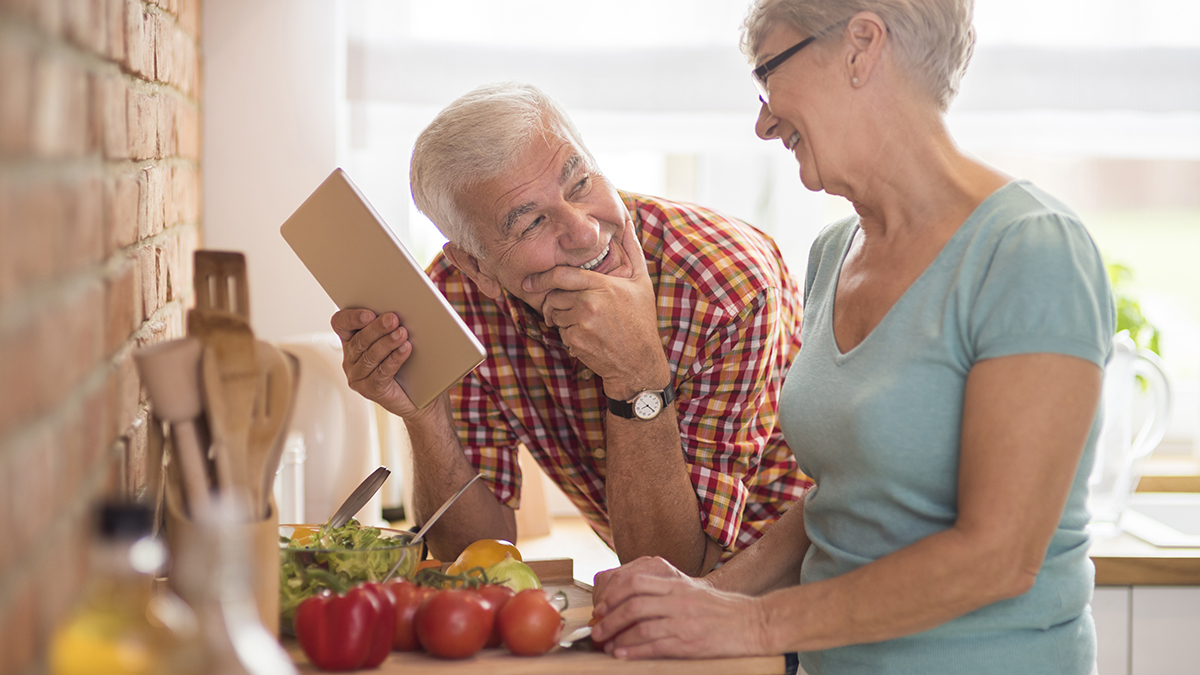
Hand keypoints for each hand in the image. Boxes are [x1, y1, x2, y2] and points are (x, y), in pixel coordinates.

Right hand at [330, 309, 417, 416]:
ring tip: (402, 334)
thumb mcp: (397, 336)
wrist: (417, 392)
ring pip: (369, 356)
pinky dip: (394, 359)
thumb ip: (393, 321)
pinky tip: (404, 350)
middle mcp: (351, 357)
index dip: (351, 318)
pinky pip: (381, 373)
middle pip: (359, 340)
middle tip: (393, 319)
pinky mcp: (370, 389)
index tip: (369, 313)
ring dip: (387, 343)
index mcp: (352, 339)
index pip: (341, 323)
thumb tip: (407, 306)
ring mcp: (358, 375)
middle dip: (377, 328)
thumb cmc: (407, 362)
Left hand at [523, 218, 668, 398]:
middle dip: (554, 302)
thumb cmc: (641, 320)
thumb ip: (632, 250)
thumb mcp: (641, 282)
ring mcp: (581, 324)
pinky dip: (569, 335)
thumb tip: (628, 222)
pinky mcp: (576, 342)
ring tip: (585, 323)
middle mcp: (589, 303)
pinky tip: (588, 337)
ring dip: (563, 319)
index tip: (529, 281)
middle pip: (553, 296)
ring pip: (555, 316)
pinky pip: (561, 333)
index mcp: (602, 285)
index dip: (541, 277)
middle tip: (565, 308)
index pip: (561, 275)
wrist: (640, 362)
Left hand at [590, 557, 769, 659]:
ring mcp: (683, 621)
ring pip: (640, 625)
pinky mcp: (690, 642)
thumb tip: (635, 601)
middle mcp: (678, 599)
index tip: (601, 607)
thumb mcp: (693, 592)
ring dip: (617, 636)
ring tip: (606, 645)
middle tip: (597, 629)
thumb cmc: (722, 610)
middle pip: (632, 603)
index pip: (635, 582)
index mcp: (677, 585)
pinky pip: (655, 645)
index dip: (613, 594)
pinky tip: (622, 654)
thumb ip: (667, 592)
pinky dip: (634, 650)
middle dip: (609, 618)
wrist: (754, 623)